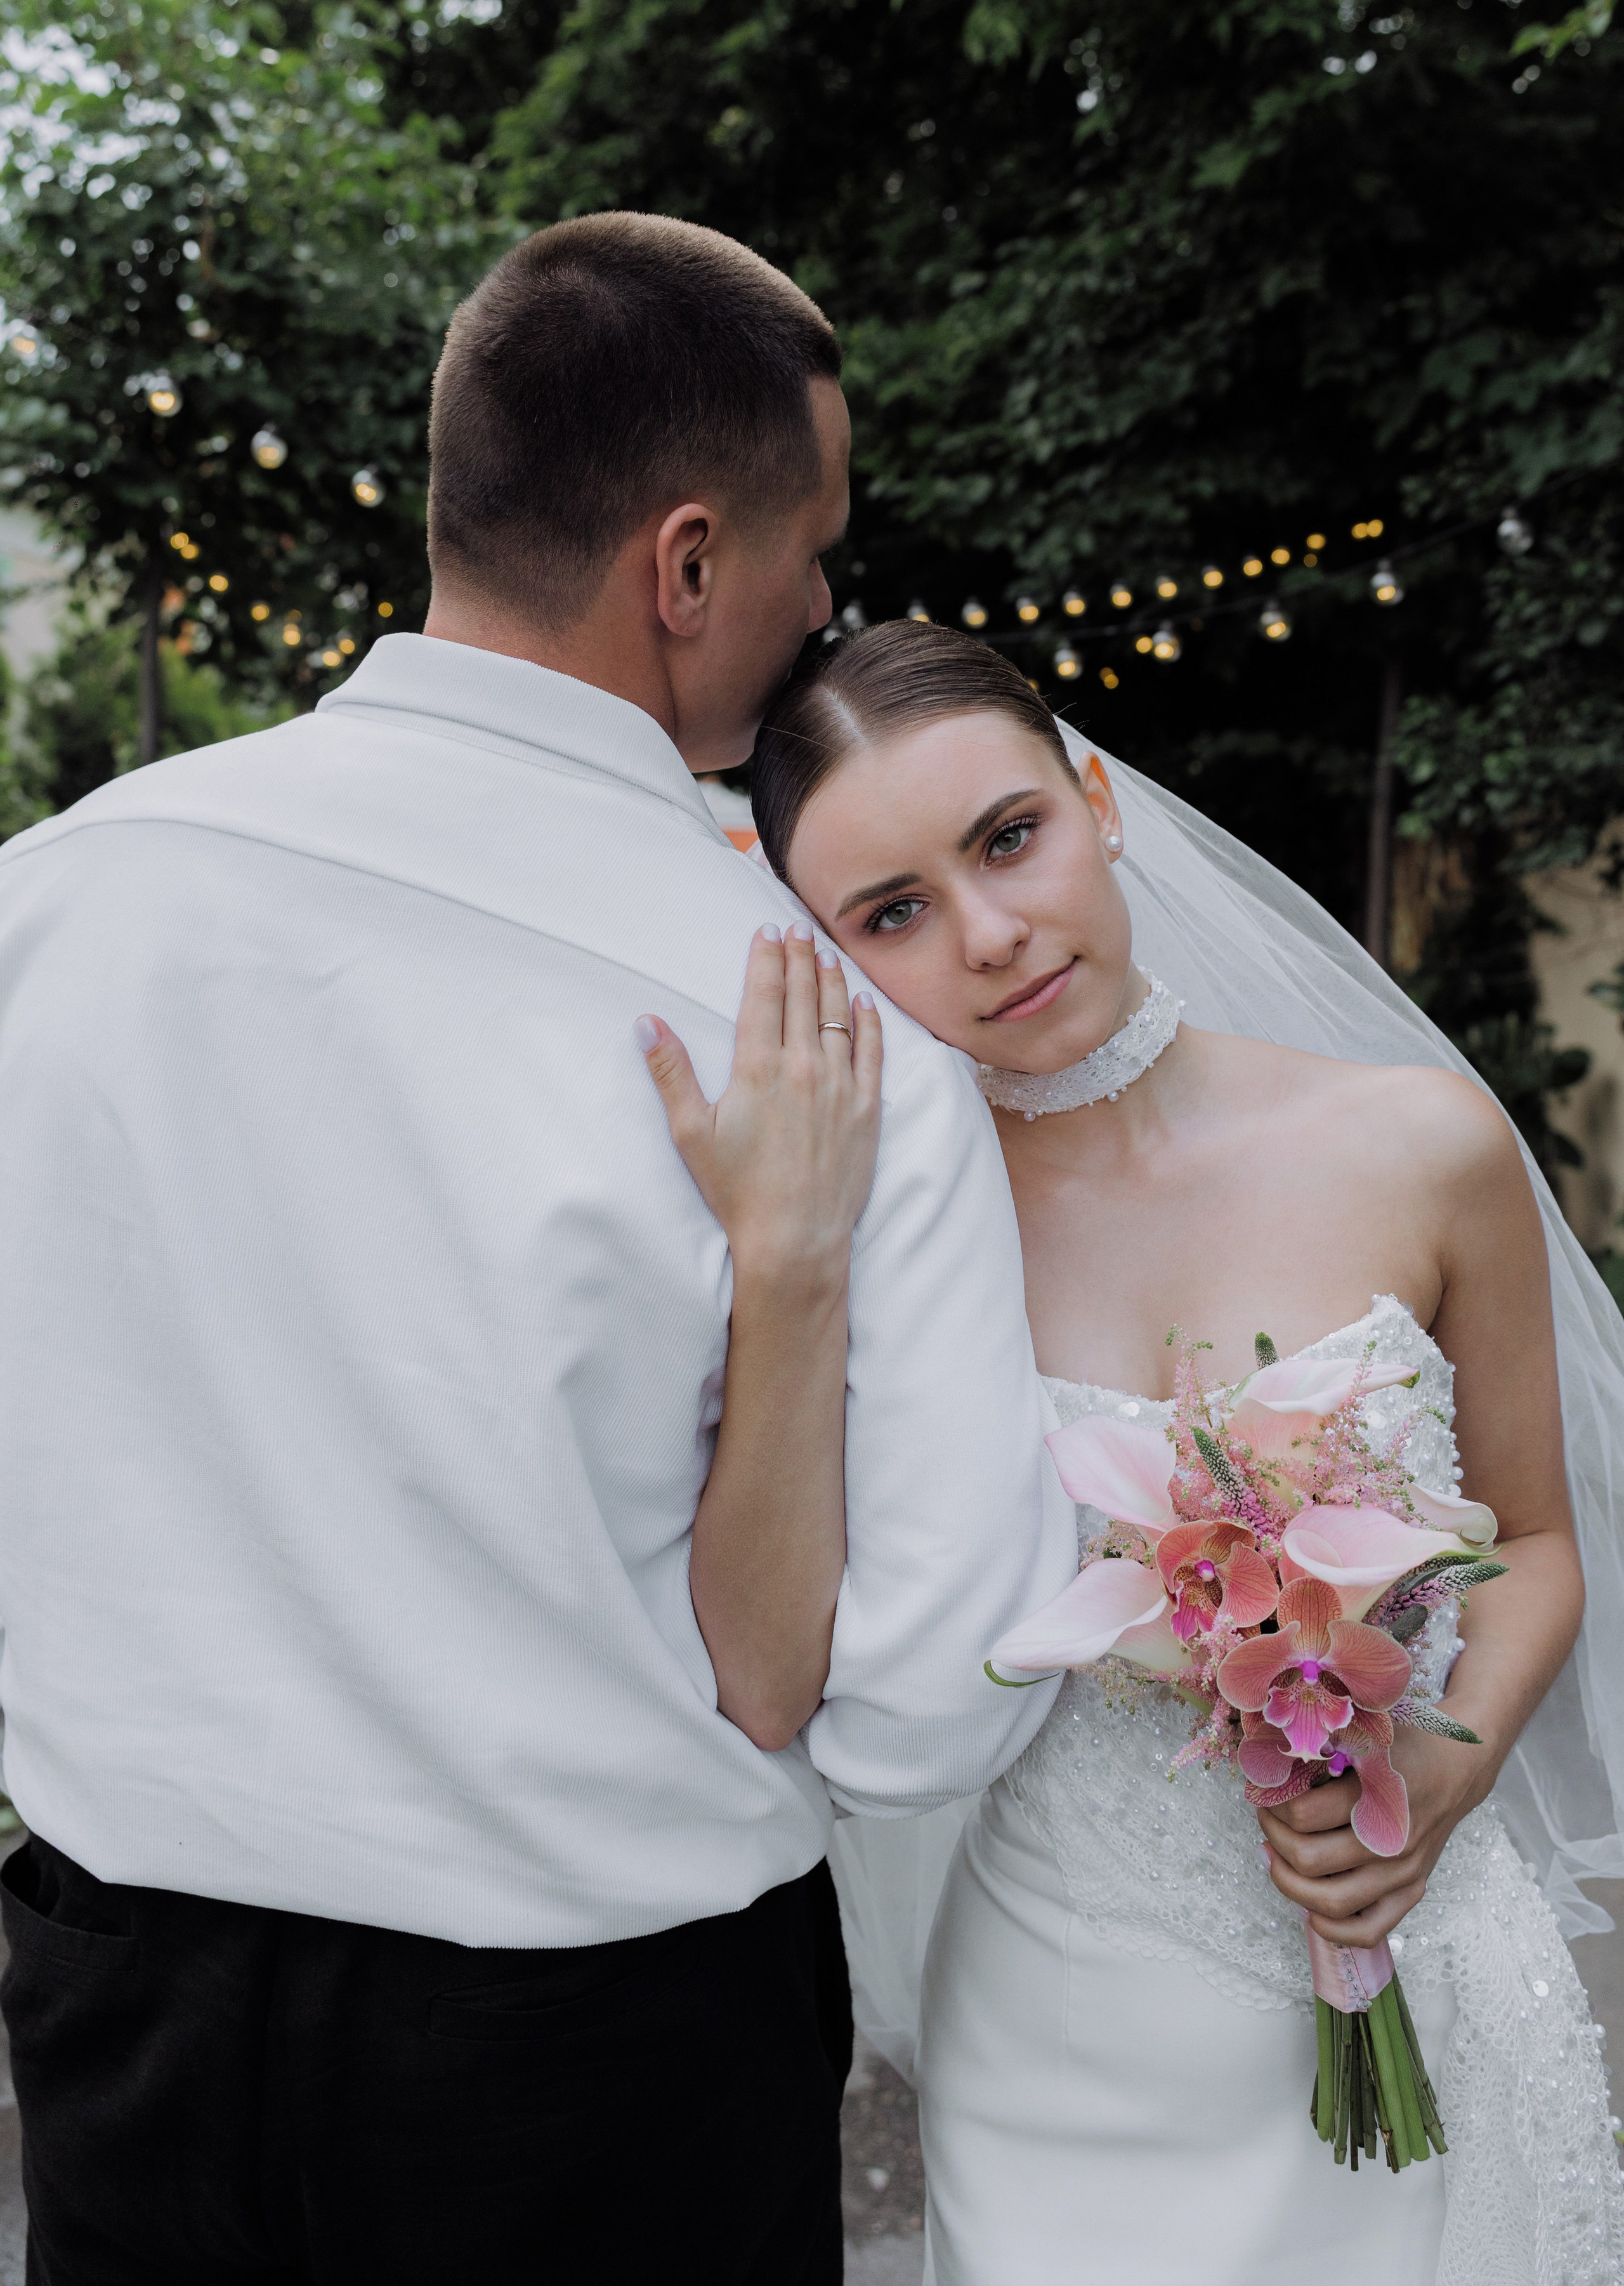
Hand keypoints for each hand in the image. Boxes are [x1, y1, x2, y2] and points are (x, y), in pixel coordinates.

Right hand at [636, 921, 882, 1286]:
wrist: (794, 1238)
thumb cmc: (737, 1191)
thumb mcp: (691, 1133)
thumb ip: (670, 1072)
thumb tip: (646, 1023)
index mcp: (757, 1068)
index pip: (763, 995)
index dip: (765, 958)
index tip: (767, 930)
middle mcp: (803, 1067)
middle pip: (801, 996)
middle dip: (798, 956)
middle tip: (799, 927)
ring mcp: (839, 1087)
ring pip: (838, 1017)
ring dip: (830, 981)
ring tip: (826, 954)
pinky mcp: (867, 1110)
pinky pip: (873, 1054)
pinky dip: (869, 1024)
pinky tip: (864, 1004)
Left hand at [1257, 1720, 1493, 1946]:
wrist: (1455, 1768)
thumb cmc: (1403, 1748)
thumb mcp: (1364, 1734)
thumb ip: (1322, 1749)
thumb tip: (1268, 1768)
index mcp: (1377, 1797)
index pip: (1303, 1816)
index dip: (1272, 1805)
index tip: (1265, 1792)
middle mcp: (1392, 1842)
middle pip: (1309, 1861)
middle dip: (1274, 1837)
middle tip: (1267, 1818)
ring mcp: (1403, 1873)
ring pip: (1331, 1902)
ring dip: (1289, 1882)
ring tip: (1275, 1856)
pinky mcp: (1411, 1892)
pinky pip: (1368, 1931)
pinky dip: (1332, 1930)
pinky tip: (1307, 1906)